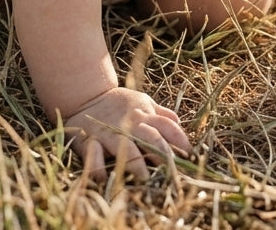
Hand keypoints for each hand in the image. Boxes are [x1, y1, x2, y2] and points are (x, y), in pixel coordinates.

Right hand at [62, 87, 192, 180]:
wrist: (85, 96)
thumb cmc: (118, 104)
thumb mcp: (140, 102)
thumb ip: (159, 113)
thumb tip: (178, 121)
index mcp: (144, 115)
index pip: (167, 125)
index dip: (179, 138)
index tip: (189, 152)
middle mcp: (130, 125)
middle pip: (151, 137)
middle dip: (163, 153)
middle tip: (172, 172)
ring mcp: (110, 134)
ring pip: (125, 148)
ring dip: (136, 162)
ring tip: (144, 177)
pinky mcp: (89, 142)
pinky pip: (93, 156)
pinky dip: (98, 167)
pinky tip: (105, 179)